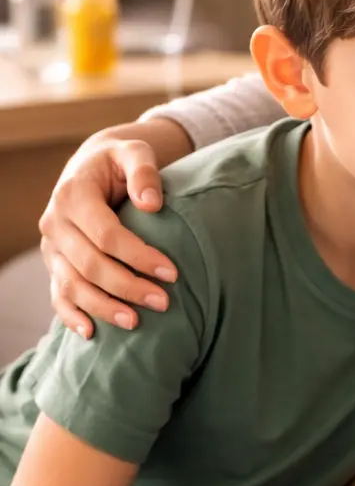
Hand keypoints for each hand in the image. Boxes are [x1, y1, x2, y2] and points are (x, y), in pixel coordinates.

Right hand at [40, 131, 178, 336]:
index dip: (138, 255)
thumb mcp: (134, 151)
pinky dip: (71, 316)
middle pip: (89, 264)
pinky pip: (57, 295)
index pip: (105, 234)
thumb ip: (144, 171)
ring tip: (135, 322)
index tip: (172, 272)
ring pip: (72, 285)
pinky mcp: (54, 264)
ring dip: (103, 307)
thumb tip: (152, 203)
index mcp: (73, 194)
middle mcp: (55, 222)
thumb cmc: (120, 161)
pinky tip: (92, 333)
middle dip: (127, 286)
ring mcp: (51, 247)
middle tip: (163, 302)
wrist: (94, 167)